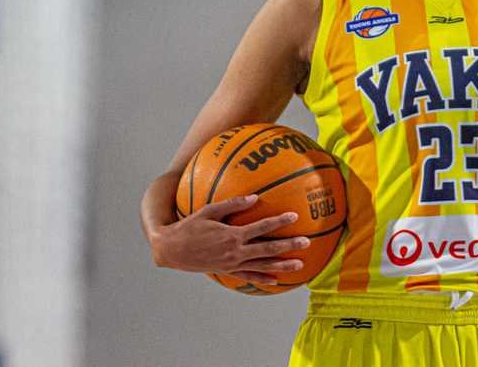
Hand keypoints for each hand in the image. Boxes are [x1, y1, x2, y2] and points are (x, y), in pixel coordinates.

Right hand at [150, 194, 310, 285]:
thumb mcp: (208, 211)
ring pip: (262, 265)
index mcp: (232, 235)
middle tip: (306, 242)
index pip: (261, 227)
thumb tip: (254, 197)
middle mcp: (235, 252)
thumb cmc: (189, 226)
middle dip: (288, 245)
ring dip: (282, 265)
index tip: (294, 216)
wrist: (171, 249)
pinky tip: (276, 280)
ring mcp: (232, 264)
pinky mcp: (227, 271)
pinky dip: (263, 278)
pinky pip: (248, 276)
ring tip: (299, 265)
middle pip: (267, 249)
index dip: (278, 221)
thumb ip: (232, 204)